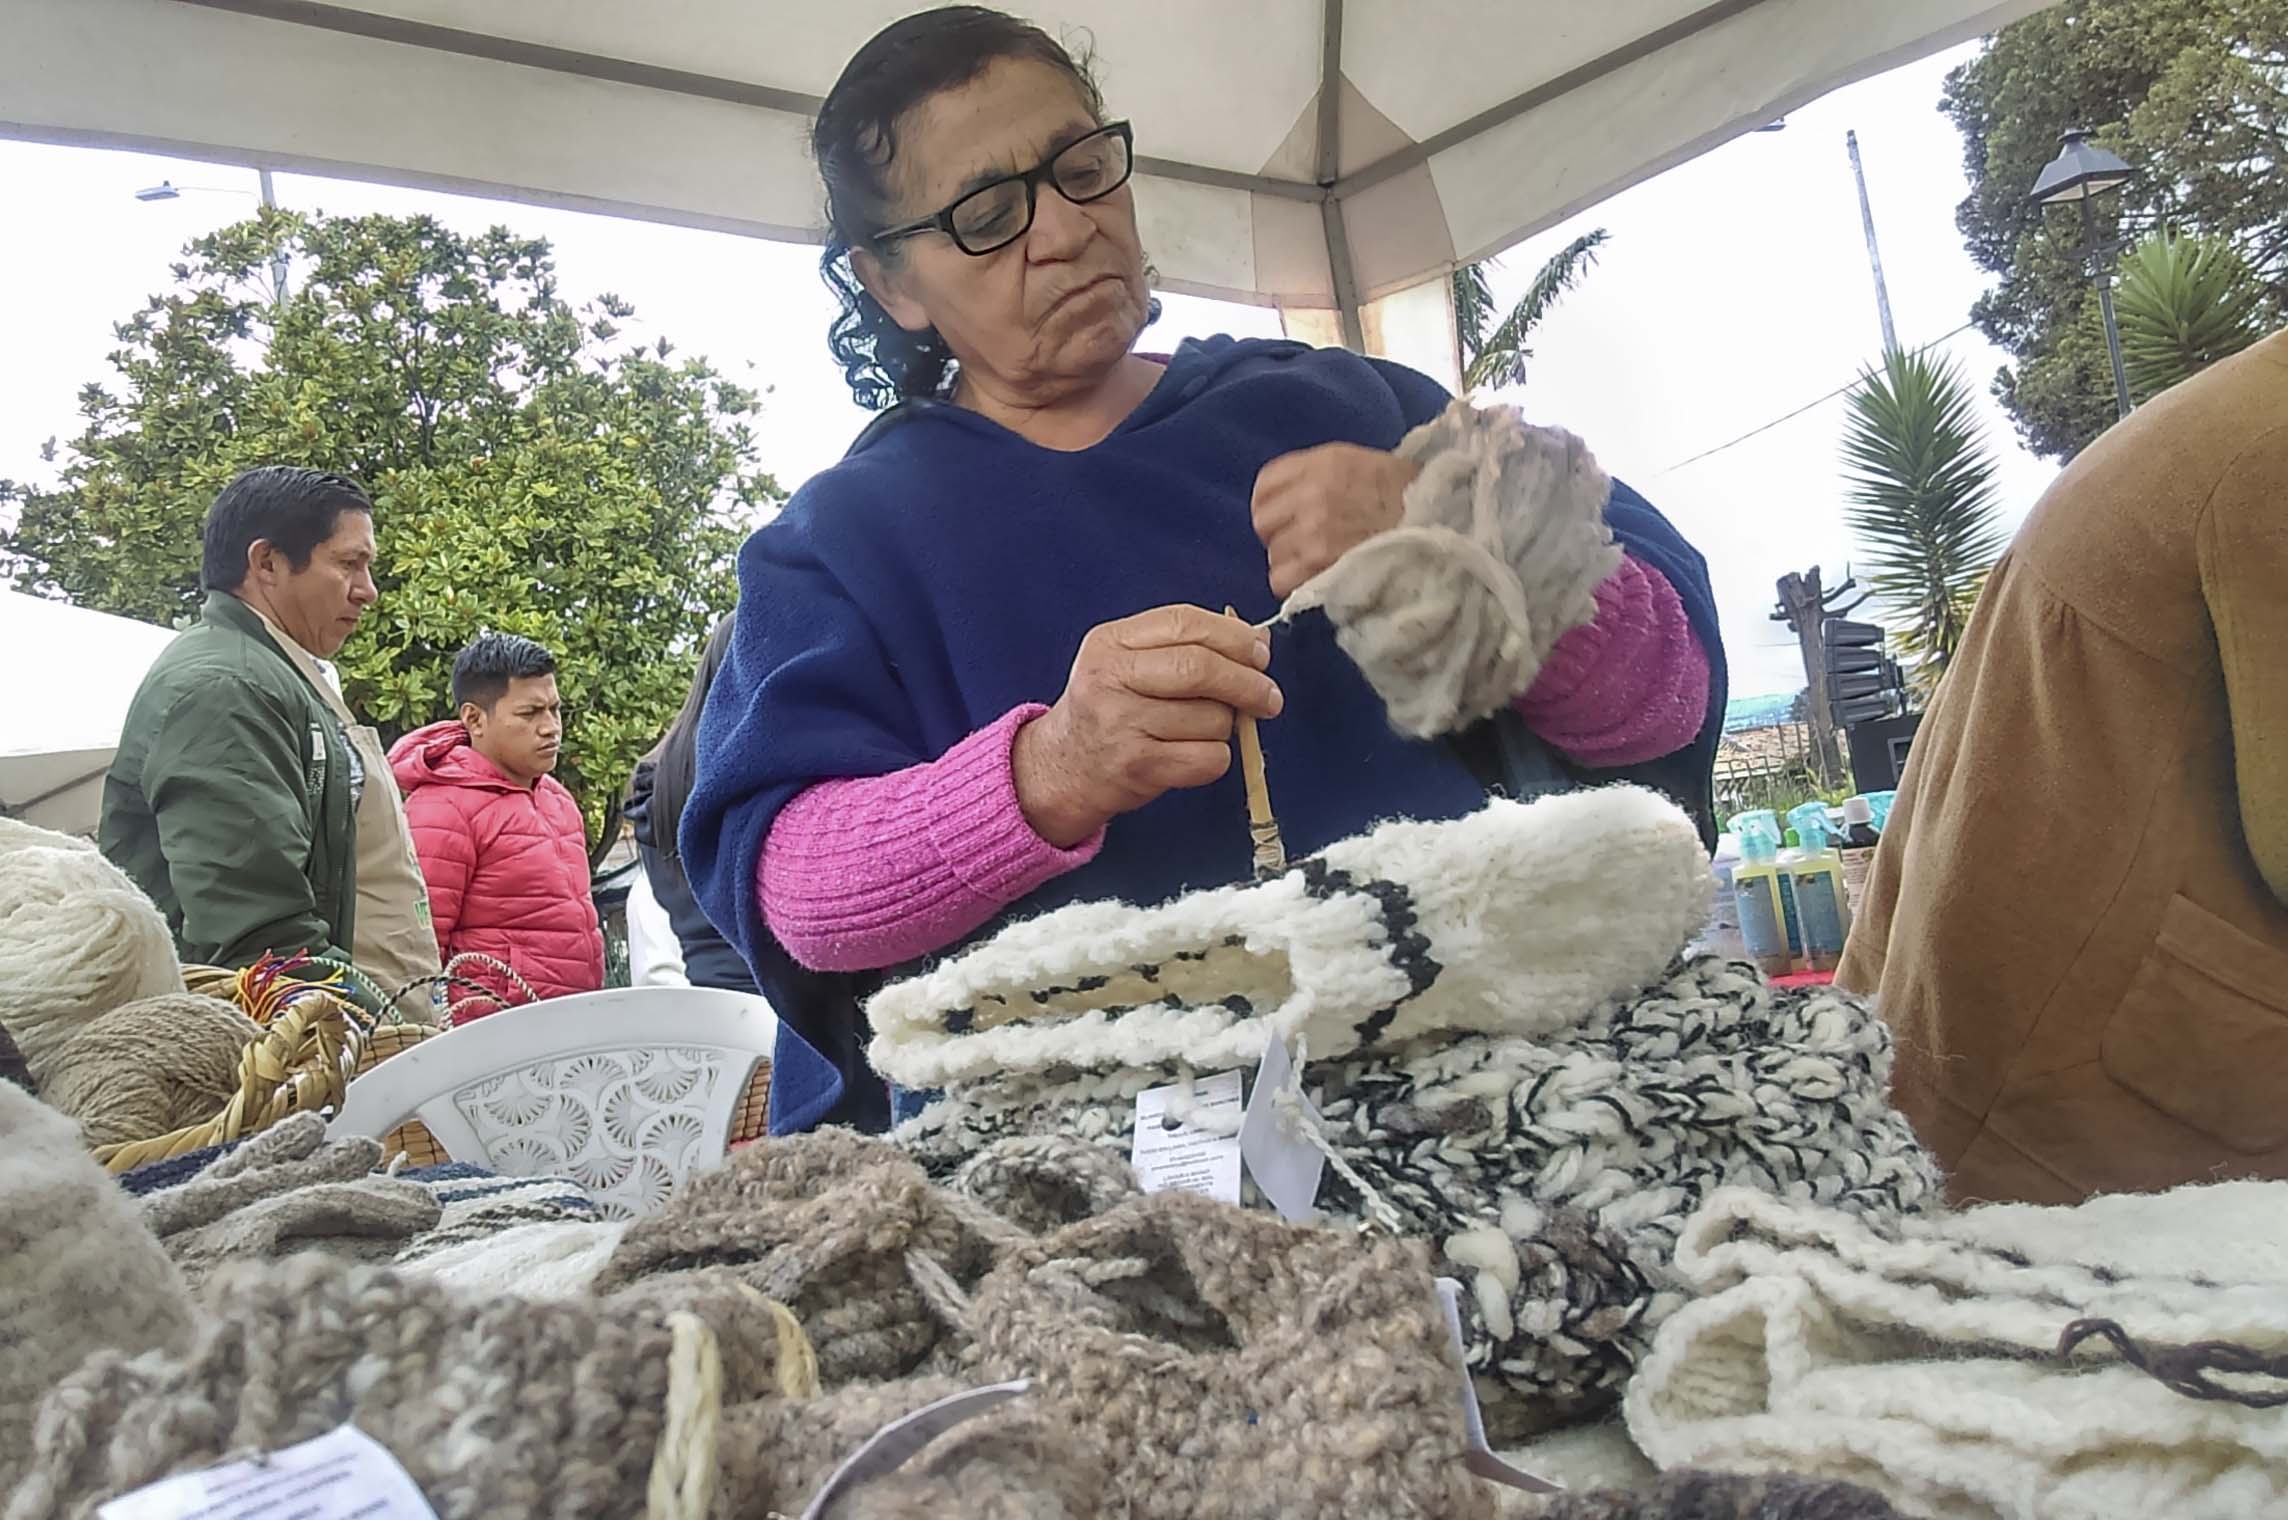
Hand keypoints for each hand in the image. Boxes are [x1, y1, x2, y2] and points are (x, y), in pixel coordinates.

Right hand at [1013, 605, 1283, 847]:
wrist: (1062, 768)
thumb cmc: (1110, 709)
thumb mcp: (1129, 662)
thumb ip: (1186, 644)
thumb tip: (1259, 639)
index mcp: (1110, 643)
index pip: (1184, 623)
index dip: (1233, 636)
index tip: (1260, 653)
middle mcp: (1110, 679)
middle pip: (1199, 669)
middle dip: (1247, 682)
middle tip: (1268, 697)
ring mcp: (1121, 724)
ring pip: (1212, 718)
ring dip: (1226, 727)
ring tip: (1204, 730)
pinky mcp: (1137, 766)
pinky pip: (1209, 758)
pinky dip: (1216, 758)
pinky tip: (1195, 755)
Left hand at [1252, 442, 1422, 598]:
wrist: (1444, 525)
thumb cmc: (1409, 496)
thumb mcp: (1363, 465)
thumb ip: (1321, 476)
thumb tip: (1290, 499)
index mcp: (1325, 462)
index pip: (1265, 484)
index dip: (1272, 504)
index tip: (1285, 516)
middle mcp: (1314, 493)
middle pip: (1263, 521)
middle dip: (1280, 534)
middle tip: (1304, 542)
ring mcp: (1315, 531)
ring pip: (1273, 554)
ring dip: (1292, 562)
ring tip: (1322, 561)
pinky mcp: (1320, 566)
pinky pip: (1282, 580)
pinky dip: (1297, 583)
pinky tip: (1320, 578)